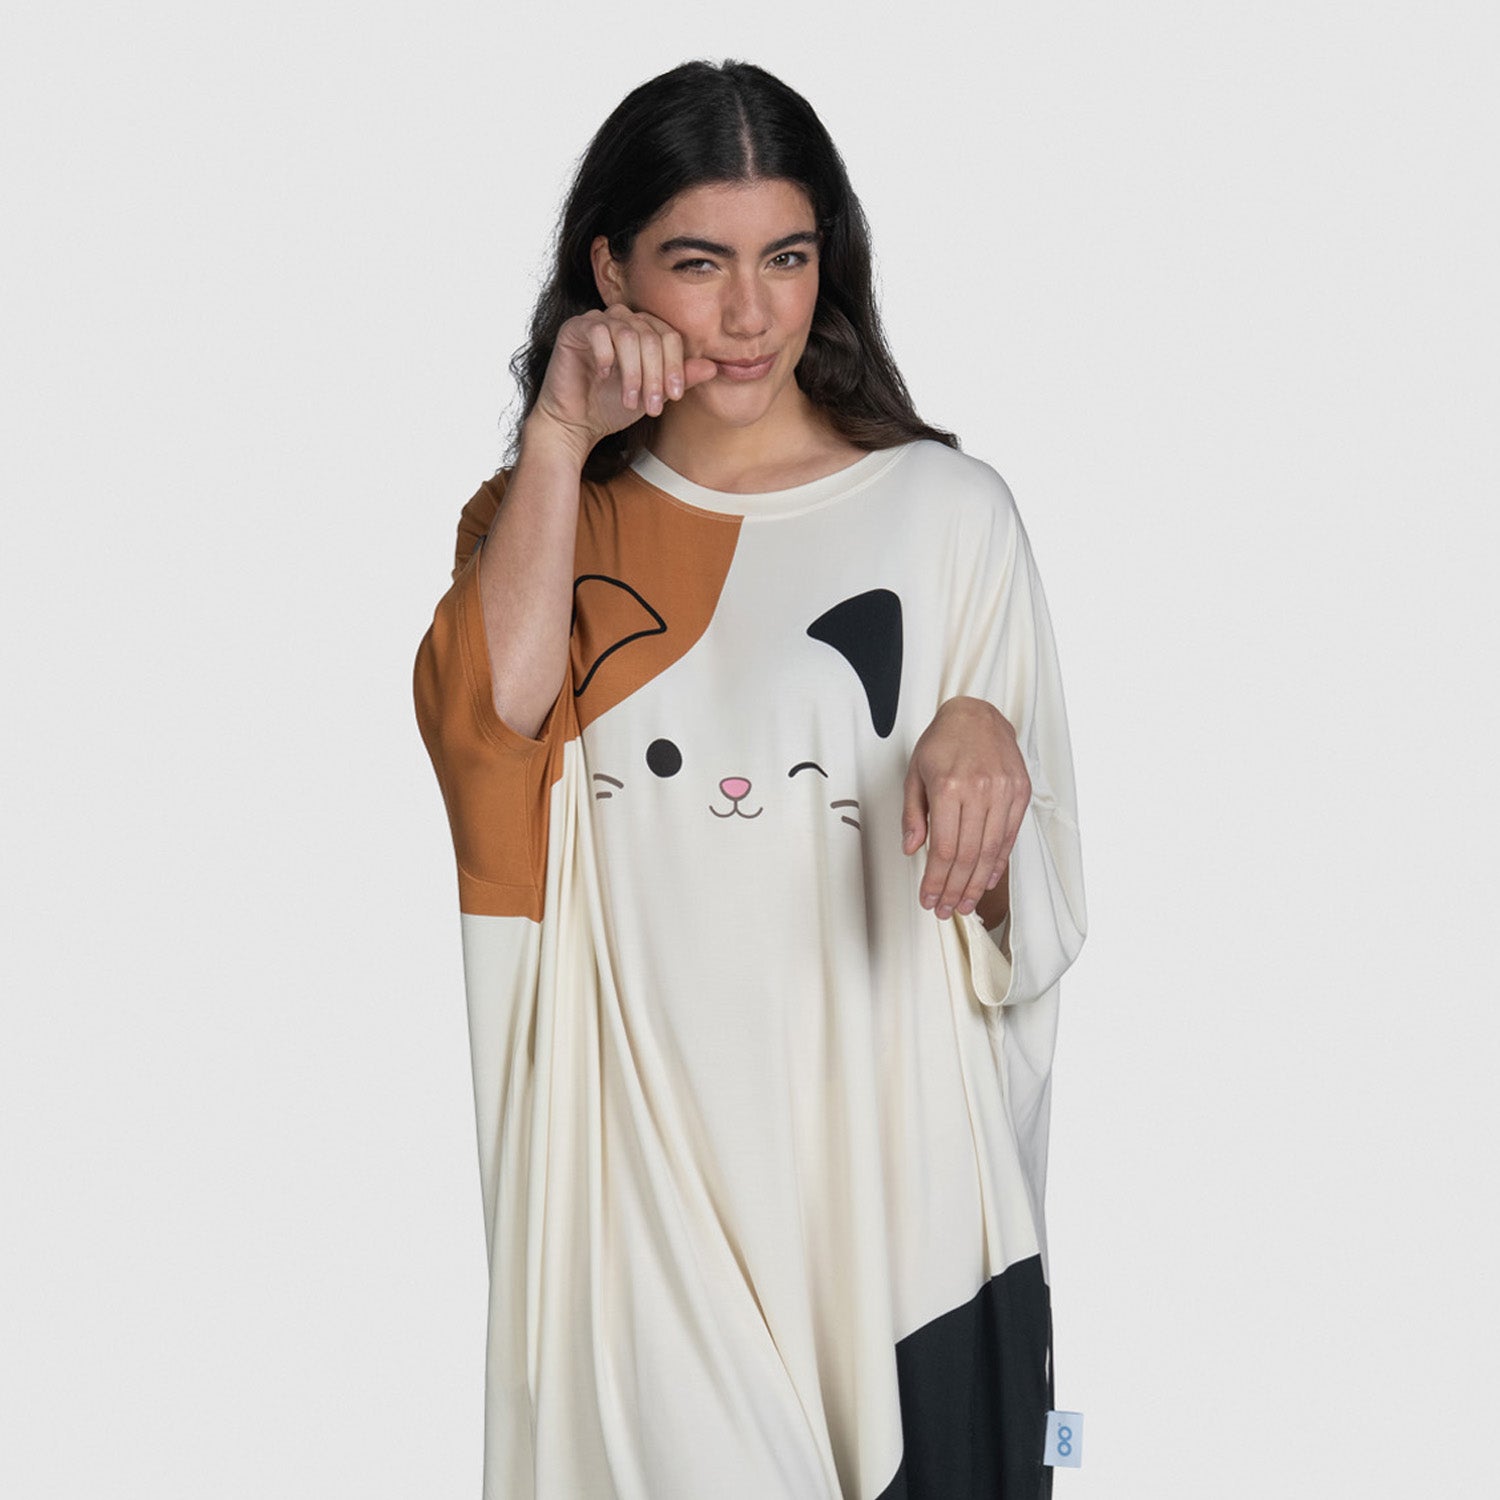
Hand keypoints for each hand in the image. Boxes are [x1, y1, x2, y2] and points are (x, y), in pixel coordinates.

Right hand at [530, 304, 719, 455]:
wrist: (577, 422)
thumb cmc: (613, 406)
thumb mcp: (654, 393)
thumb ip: (681, 378)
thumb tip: (714, 367)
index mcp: (644, 331)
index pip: (670, 336)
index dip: (676, 366)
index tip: (674, 397)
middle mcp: (623, 320)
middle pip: (651, 336)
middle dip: (655, 375)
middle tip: (653, 407)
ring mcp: (598, 321)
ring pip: (628, 335)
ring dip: (633, 373)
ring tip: (631, 400)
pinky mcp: (574, 329)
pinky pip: (598, 331)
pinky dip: (606, 357)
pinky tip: (605, 378)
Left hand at [901, 697, 1029, 920]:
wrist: (977, 714)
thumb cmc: (942, 743)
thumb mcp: (915, 773)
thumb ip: (913, 814)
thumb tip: (911, 850)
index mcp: (949, 786)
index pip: (943, 848)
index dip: (936, 880)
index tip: (929, 899)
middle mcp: (979, 790)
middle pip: (968, 855)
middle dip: (955, 889)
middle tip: (946, 909)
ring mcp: (1004, 791)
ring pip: (991, 851)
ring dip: (977, 884)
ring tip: (965, 904)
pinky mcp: (1020, 792)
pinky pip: (1009, 836)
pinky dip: (998, 862)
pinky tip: (986, 880)